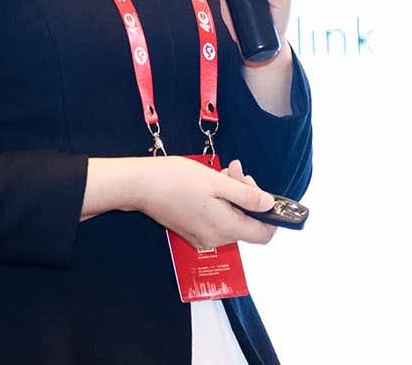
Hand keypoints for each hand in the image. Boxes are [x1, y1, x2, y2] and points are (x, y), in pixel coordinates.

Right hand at [135, 156, 276, 248]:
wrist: (141, 185)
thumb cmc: (176, 180)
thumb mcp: (219, 182)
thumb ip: (247, 196)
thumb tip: (269, 205)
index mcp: (225, 228)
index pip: (263, 234)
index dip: (270, 215)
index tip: (263, 193)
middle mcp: (215, 238)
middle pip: (247, 222)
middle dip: (248, 195)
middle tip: (236, 172)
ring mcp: (202, 236)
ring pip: (232, 218)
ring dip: (234, 195)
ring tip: (224, 172)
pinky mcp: (192, 230)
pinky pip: (217, 218)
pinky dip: (221, 201)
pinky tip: (213, 182)